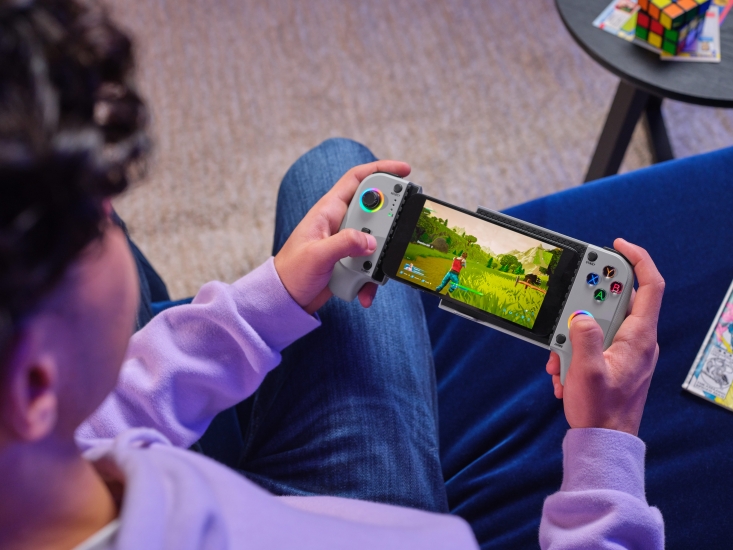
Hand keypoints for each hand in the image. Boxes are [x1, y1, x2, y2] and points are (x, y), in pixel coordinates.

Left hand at [274, 160, 410, 313]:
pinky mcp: (352, 261)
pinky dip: (372, 279)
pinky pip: (372, 265)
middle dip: (389, 223)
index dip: (381, 169)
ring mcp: (347, 242)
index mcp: (328, 210)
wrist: (286, 299)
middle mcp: (340, 222)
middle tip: (398, 232)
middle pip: (375, 211)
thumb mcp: (316, 255)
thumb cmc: (291, 272)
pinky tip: (364, 291)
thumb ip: (344, 244)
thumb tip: (370, 240)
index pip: (357, 179)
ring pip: (377, 241)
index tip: (404, 171)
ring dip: (379, 258)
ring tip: (370, 271)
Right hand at [545, 238, 664, 435]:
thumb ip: (584, 337)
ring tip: (560, 356)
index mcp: (640, 337)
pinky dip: (574, 351)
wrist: (604, 441)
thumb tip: (581, 315)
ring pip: (599, 323)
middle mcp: (638, 340)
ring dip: (574, 334)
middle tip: (569, 300)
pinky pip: (593, 342)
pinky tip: (562, 371)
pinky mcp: (614, 361)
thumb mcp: (588, 371)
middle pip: (617, 302)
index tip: (616, 245)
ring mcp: (626, 351)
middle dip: (587, 301)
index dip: (637, 259)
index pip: (650, 286)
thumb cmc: (602, 410)